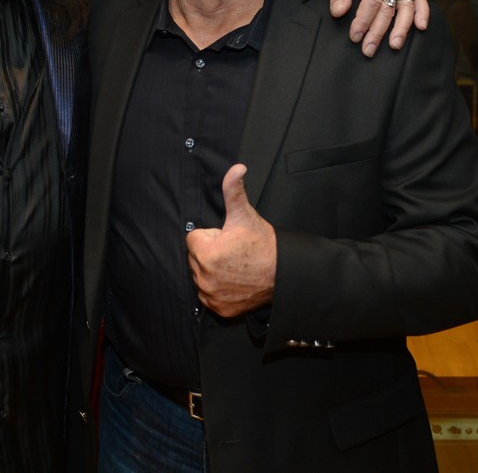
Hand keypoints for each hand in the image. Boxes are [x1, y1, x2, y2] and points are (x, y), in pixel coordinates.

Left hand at [186, 164, 275, 317]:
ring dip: (212, 270)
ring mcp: (211, 296)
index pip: (194, 239)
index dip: (212, 236)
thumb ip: (233, 190)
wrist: (283, 274)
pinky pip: (208, 295)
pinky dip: (218, 289)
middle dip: (211, 253)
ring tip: (235, 266)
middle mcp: (204, 277)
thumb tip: (236, 168)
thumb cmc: (263, 244)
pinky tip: (234, 281)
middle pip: (196, 258)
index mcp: (205, 253)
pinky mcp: (219, 309)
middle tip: (233, 252)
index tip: (228, 239)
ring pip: (201, 275)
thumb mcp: (245, 215)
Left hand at [323, 0, 430, 55]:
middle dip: (378, 31)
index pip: (371, 0)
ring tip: (394, 45)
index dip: (363, 21)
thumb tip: (339, 12)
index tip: (355, 36)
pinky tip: (421, 26)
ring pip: (406, 6)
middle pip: (388, 7)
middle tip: (368, 49)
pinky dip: (422, 12)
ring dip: (401, 27)